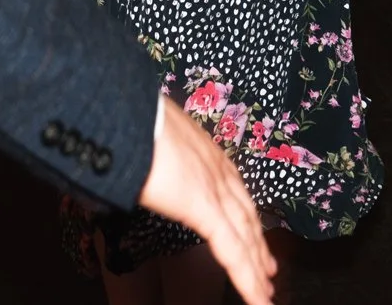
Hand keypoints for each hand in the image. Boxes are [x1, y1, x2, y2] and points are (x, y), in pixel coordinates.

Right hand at [138, 94, 275, 304]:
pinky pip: (232, 252)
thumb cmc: (124, 116)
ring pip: (245, 238)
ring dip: (257, 268)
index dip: (244, 215)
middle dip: (258, 246)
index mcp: (206, 151)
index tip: (253, 232)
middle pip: (246, 216)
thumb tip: (137, 157)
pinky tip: (259, 300)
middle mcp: (218, 168)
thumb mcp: (145, 135)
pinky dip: (247, 280)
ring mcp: (214, 187)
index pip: (233, 190)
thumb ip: (151, 153)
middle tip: (269, 271)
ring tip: (265, 293)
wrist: (122, 107)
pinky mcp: (205, 207)